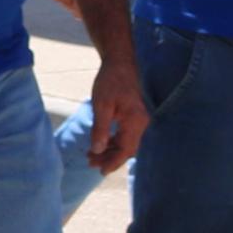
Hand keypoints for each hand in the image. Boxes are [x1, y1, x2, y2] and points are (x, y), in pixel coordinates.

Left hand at [81, 56, 150, 176]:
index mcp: (135, 121)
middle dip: (109, 158)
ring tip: (92, 155)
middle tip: (90, 162)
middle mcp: (142, 122)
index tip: (100, 171)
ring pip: (127, 142)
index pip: (125, 150)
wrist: (121, 61)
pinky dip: (115, 140)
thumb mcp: (101, 105)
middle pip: (127, 149)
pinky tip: (102, 143)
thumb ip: (100, 129)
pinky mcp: (136, 116)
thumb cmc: (111, 80)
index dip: (113, 162)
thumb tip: (98, 150)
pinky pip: (127, 134)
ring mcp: (141, 119)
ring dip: (111, 150)